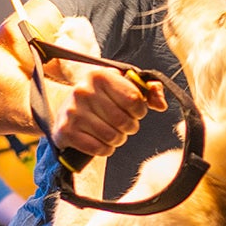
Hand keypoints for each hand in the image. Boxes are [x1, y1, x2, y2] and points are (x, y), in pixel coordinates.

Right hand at [43, 17, 163, 159]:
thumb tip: (161, 104)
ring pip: (112, 136)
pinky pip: (98, 149)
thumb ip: (146, 91)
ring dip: (118, 140)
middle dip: (129, 127)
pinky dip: (105, 150)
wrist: (64, 115)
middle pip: (124, 120)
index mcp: (99, 75)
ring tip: (113, 134)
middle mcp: (83, 91)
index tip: (134, 111)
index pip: (134, 99)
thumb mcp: (120, 87)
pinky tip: (101, 144)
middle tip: (123, 126)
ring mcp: (72, 112)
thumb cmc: (99, 100)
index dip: (140, 110)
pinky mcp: (66, 132)